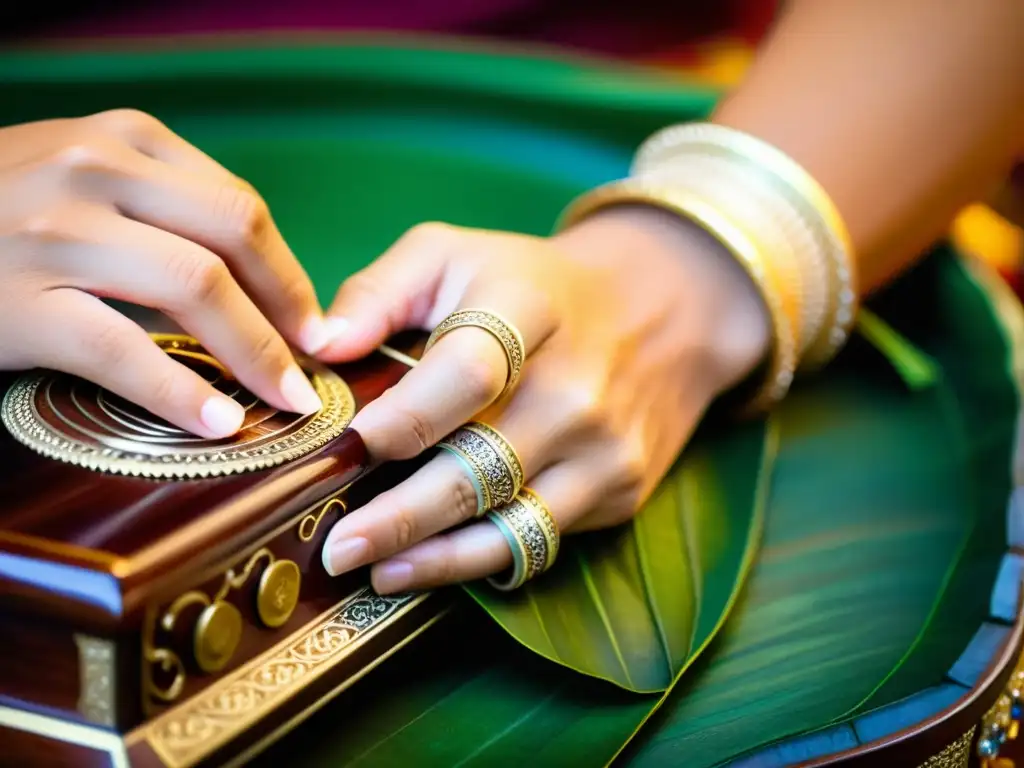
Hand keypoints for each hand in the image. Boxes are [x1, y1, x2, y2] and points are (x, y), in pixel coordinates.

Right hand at [0, 110, 340, 437]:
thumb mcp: (80, 176)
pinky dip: (179, 391)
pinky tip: (216, 421)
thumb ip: (158, 201)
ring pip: (193, 286)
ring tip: (283, 397)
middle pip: (233, 238)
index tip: (313, 322)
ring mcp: (53, 232)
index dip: (289, 273)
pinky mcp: (18, 301)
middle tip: (313, 362)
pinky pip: (120, 349)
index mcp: (123, 139)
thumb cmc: (1, 216)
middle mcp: (93, 170)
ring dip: (254, 352)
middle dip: (288, 310)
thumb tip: (255, 272)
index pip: (239, 207)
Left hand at [318, 205, 770, 593]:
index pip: (464, 376)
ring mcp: (604, 447)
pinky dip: (484, 557)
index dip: (401, 420)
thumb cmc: (534, 284)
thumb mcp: (454, 255)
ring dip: (437, 559)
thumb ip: (379, 291)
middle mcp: (576, 387)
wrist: (662, 308)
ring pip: (510, 526)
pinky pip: (542, 539)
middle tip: (339, 549)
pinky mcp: (621, 489)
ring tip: (378, 573)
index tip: (345, 449)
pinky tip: (437, 560)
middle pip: (479, 470)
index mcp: (528, 311)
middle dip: (400, 518)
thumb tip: (317, 349)